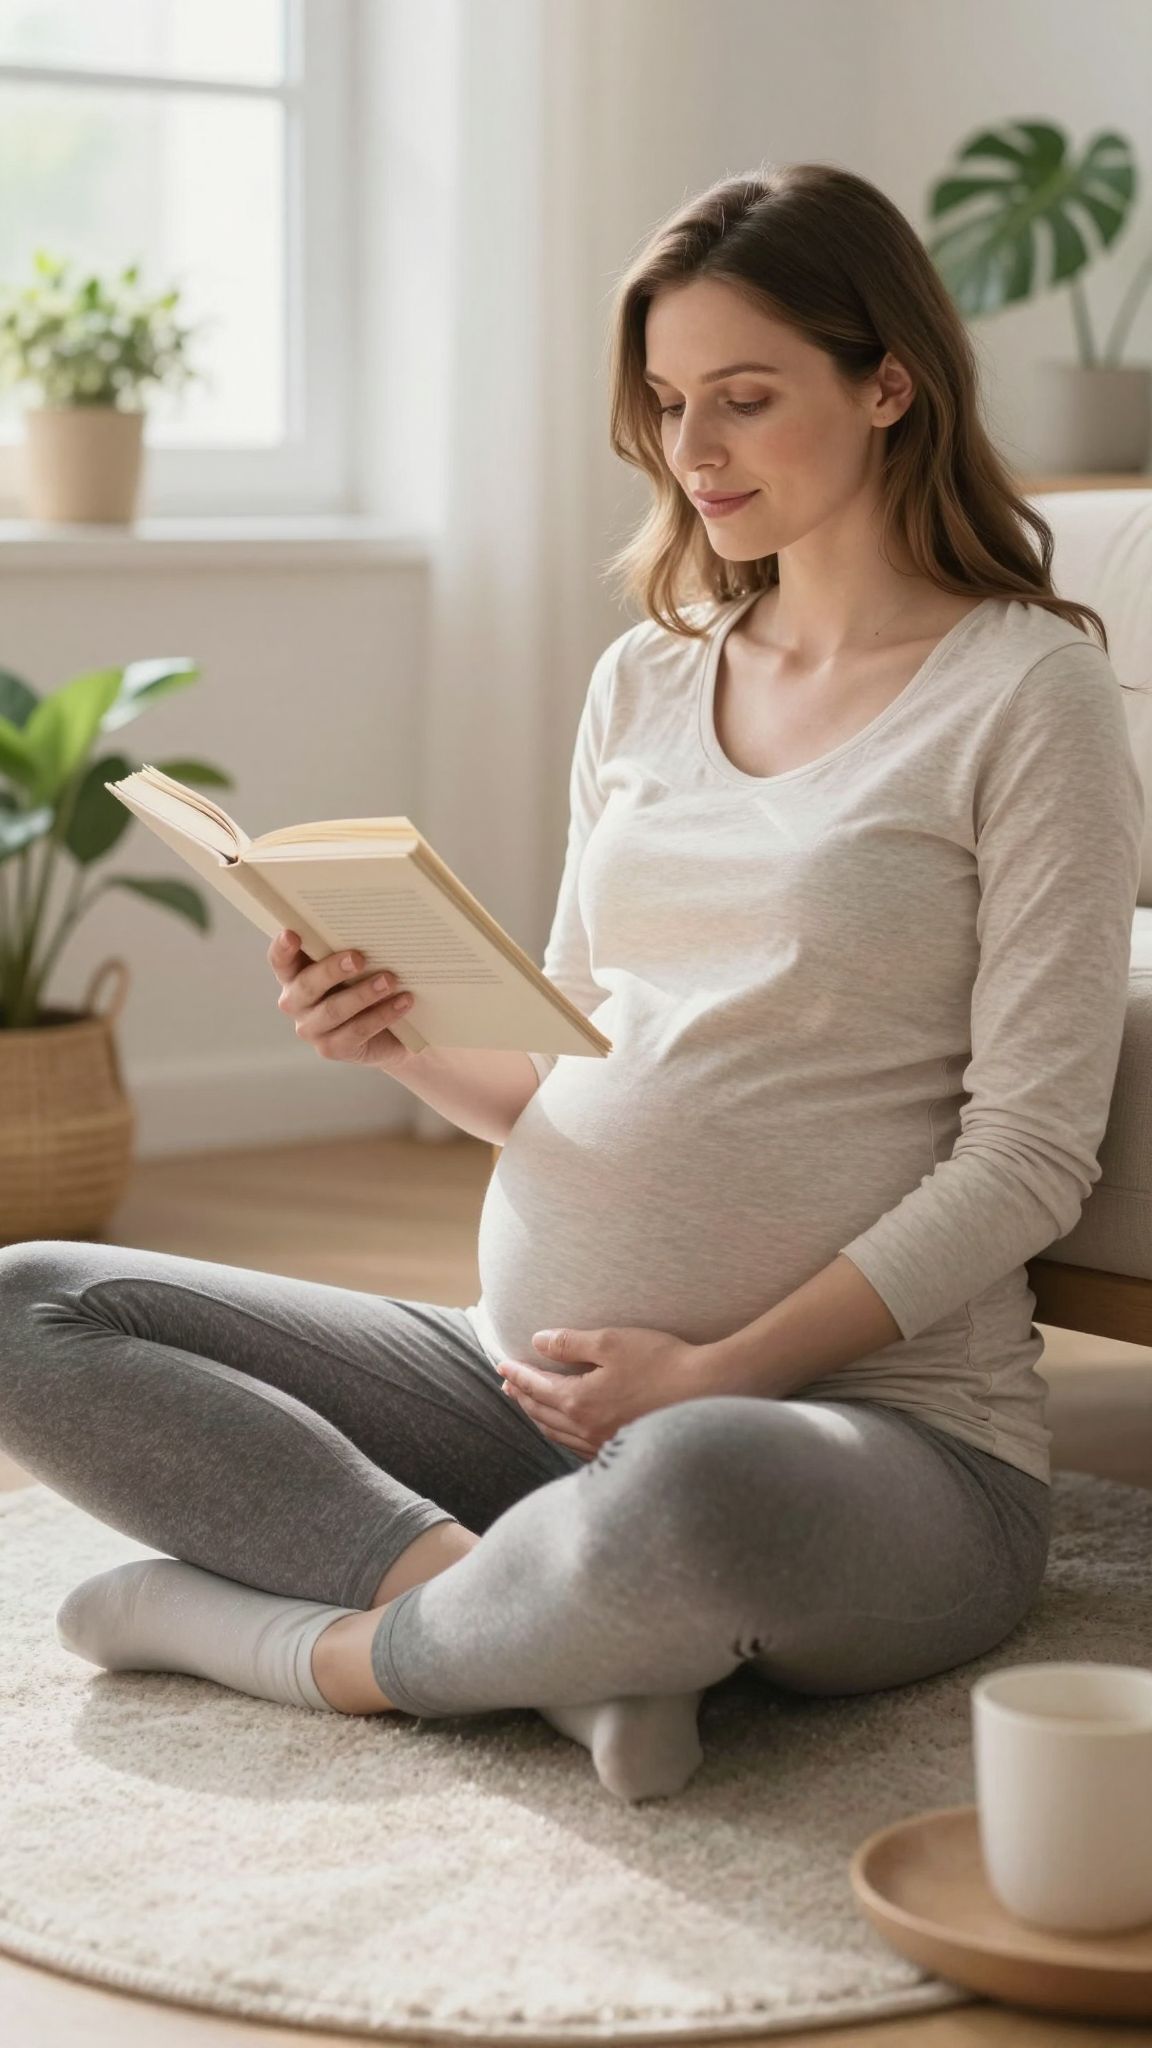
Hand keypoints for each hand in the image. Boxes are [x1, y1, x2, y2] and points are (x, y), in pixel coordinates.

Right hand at [267, 929, 416, 1072]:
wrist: (391, 1031)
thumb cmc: (367, 984)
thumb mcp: (356, 966)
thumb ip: (350, 950)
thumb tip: (371, 928)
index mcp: (294, 975)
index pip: (280, 961)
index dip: (282, 949)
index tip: (292, 934)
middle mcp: (295, 1003)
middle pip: (306, 985)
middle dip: (332, 970)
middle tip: (359, 958)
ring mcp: (311, 1029)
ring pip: (333, 1010)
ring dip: (363, 994)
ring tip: (390, 980)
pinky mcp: (331, 1049)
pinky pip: (356, 1031)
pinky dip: (382, 1015)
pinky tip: (403, 1001)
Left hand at [498, 1323, 716, 1457]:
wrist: (708, 1391)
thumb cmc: (661, 1361)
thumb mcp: (611, 1342)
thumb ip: (569, 1343)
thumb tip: (537, 1342)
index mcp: (579, 1401)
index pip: (536, 1387)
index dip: (516, 1374)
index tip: (501, 1364)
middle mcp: (586, 1428)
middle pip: (542, 1413)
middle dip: (521, 1396)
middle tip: (507, 1384)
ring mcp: (605, 1443)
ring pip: (558, 1433)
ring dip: (539, 1416)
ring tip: (529, 1405)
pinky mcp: (623, 1448)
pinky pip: (579, 1445)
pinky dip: (562, 1434)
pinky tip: (567, 1429)